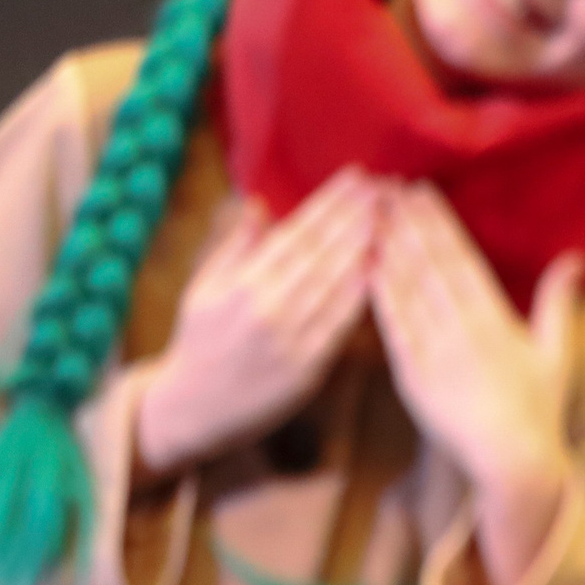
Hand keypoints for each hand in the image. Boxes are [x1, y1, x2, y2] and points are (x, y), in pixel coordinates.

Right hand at [136, 168, 378, 475]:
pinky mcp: (307, 367)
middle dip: (355, 215)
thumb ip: (235, 246)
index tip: (357, 176)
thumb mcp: (203, 288)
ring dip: (365, 247)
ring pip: (333, 283)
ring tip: (392, 216)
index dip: (329, 202)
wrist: (193, 408)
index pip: (294, 232)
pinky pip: (339, 324)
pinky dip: (360, 295)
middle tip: (387, 185)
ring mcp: (288, 337)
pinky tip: (381, 270)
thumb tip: (258, 203)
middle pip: (319, 252)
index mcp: (241, 283)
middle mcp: (265, 306)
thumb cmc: (199, 342)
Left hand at [371, 183, 578, 584]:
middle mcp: (463, 329)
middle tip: (385, 186)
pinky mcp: (410, 375)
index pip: (461, 258)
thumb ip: (557, 300)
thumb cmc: (539, 409)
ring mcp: (434, 351)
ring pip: (406, 289)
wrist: (511, 460)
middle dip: (406, 222)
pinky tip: (364, 265)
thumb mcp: (557, 351)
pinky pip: (391, 326)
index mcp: (496, 319)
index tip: (420, 191)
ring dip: (387, 247)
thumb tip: (575, 256)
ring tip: (370, 213)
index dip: (438, 222)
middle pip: (429, 264)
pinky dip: (377, 294)